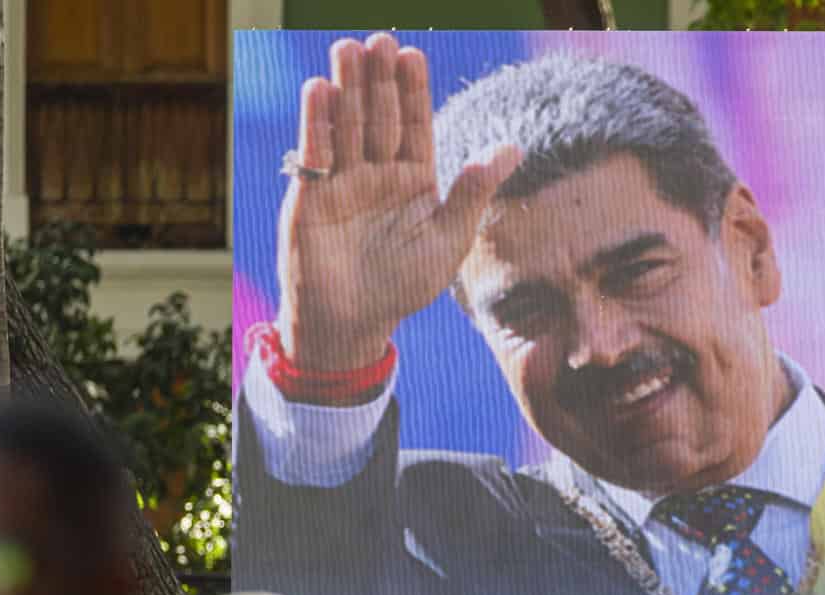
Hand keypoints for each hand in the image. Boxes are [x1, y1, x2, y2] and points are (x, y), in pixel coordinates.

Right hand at [276, 34, 521, 369]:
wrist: (352, 323)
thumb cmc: (403, 287)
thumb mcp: (449, 240)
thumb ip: (474, 191)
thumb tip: (513, 147)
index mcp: (413, 179)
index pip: (415, 124)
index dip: (412, 90)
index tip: (412, 55)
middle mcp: (377, 172)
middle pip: (379, 115)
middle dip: (378, 79)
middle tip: (378, 40)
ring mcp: (343, 181)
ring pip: (346, 125)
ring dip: (346, 88)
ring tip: (347, 48)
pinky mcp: (311, 195)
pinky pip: (316, 152)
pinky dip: (316, 122)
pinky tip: (319, 89)